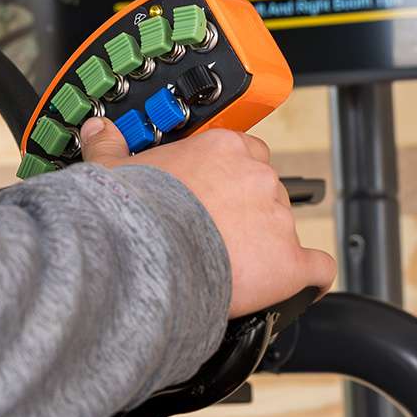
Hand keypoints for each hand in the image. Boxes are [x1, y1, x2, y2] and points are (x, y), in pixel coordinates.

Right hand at [79, 117, 336, 317]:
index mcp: (223, 150)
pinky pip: (318, 267)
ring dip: (268, 244)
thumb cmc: (134, 213)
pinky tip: (301, 286)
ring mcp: (277, 218)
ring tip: (240, 267)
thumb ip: (110, 147)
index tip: (217, 194)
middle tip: (221, 234)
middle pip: (267, 191)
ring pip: (285, 228)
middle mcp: (257, 177)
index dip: (232, 177)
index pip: (246, 153)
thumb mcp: (113, 170)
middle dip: (249, 212)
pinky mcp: (289, 261)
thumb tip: (98, 131)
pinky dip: (311, 278)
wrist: (148, 256)